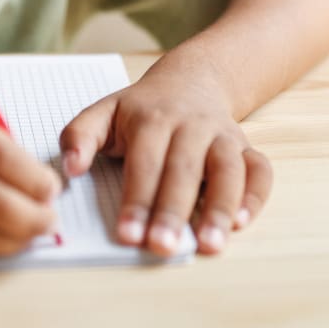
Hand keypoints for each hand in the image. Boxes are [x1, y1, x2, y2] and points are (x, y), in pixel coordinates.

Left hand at [59, 73, 271, 256]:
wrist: (190, 81)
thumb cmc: (141, 108)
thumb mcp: (104, 111)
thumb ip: (80, 136)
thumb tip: (69, 169)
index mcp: (151, 118)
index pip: (143, 163)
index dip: (136, 200)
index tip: (127, 234)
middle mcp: (190, 125)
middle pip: (183, 169)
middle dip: (172, 210)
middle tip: (162, 246)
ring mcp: (221, 136)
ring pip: (226, 170)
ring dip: (219, 208)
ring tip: (208, 245)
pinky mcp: (245, 147)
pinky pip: (259, 170)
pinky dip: (255, 196)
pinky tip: (241, 222)